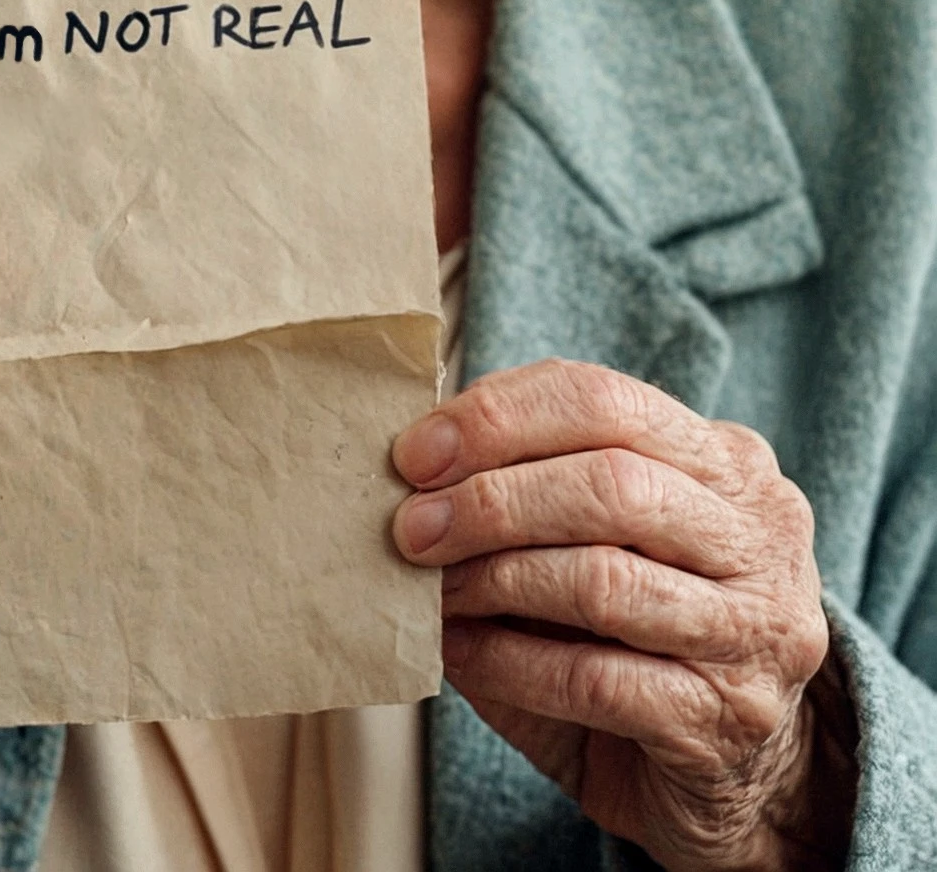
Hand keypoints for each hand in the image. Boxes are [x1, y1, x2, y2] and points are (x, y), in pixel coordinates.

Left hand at [391, 359, 856, 871]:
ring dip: (494, 579)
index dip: (499, 417)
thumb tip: (417, 458)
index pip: (604, 398)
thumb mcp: (601, 535)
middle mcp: (759, 535)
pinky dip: (508, 662)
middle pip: (611, 484)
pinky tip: (461, 654)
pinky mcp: (724, 721)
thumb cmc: (644, 630)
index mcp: (727, 461)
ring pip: (604, 581)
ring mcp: (755, 632)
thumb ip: (535, 480)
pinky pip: (593, 678)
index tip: (416, 453)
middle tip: (413, 526)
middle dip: (492, 500)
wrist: (737, 773)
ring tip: (434, 589)